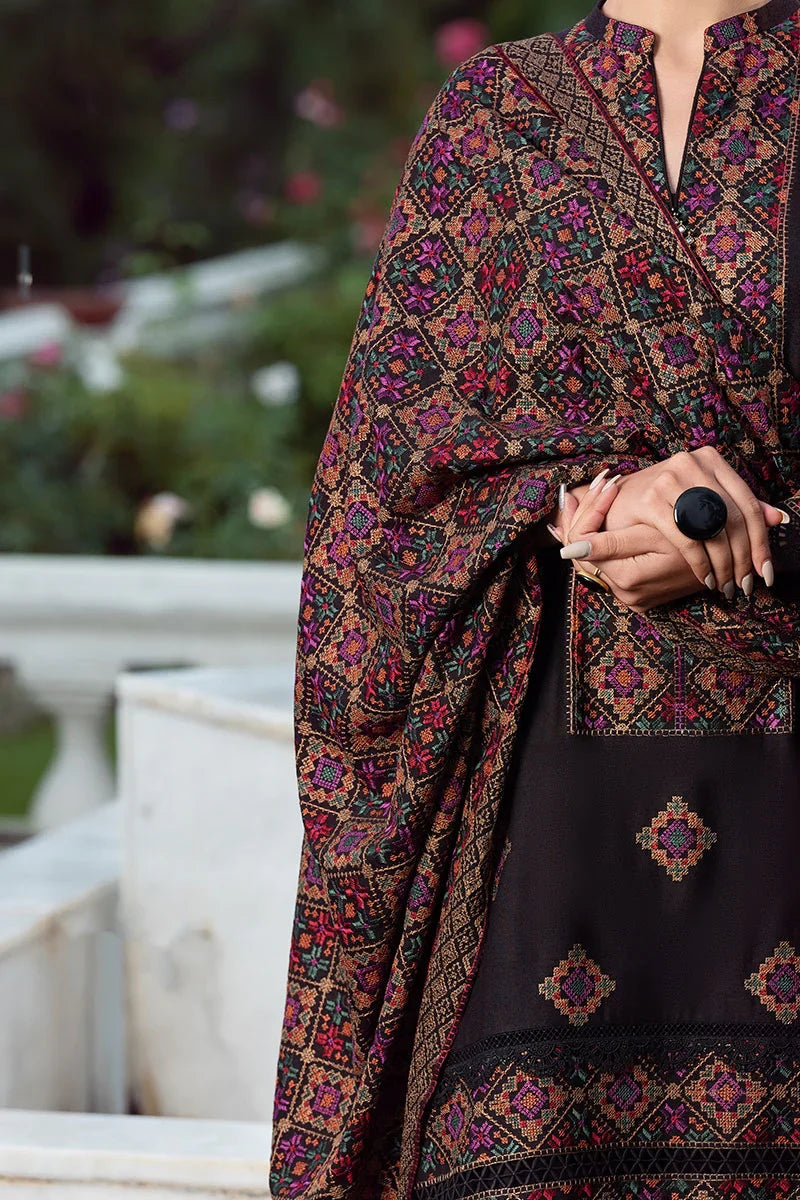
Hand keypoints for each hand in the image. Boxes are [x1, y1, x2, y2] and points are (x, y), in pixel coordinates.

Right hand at [560, 449, 786, 595]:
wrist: (611, 502)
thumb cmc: (657, 503)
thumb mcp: (700, 499)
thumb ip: (736, 506)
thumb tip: (777, 518)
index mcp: (709, 458)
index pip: (746, 504)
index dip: (761, 540)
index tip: (765, 569)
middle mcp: (692, 463)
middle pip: (733, 518)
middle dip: (744, 557)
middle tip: (747, 583)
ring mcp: (670, 480)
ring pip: (713, 530)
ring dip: (724, 564)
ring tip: (727, 585)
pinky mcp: (651, 500)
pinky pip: (687, 539)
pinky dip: (700, 563)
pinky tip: (705, 578)